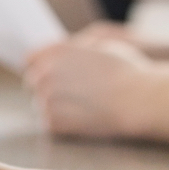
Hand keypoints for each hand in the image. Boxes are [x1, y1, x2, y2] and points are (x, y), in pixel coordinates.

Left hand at [24, 34, 156, 137]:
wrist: (138, 99)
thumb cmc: (127, 71)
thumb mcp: (103, 46)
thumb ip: (77, 49)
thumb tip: (67, 54)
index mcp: (56, 52)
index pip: (31, 59)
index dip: (40, 66)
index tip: (51, 74)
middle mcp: (46, 73)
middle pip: (32, 82)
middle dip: (47, 87)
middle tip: (70, 94)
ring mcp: (47, 99)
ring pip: (40, 104)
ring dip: (54, 106)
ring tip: (80, 108)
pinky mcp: (54, 122)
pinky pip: (48, 123)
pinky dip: (60, 124)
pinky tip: (80, 120)